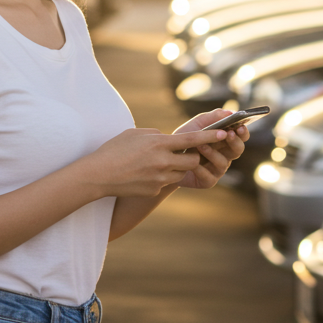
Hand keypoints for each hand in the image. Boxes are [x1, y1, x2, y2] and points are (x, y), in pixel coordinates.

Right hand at [86, 127, 229, 196]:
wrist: (98, 175)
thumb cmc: (114, 150)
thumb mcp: (135, 134)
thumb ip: (156, 135)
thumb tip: (168, 139)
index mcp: (159, 143)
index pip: (192, 140)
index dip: (211, 136)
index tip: (225, 132)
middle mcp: (163, 161)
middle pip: (192, 161)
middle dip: (192, 158)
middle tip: (184, 154)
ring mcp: (159, 177)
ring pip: (180, 173)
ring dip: (176, 168)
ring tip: (157, 164)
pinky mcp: (154, 189)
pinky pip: (165, 183)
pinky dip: (160, 178)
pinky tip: (143, 175)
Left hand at [173, 109, 249, 189]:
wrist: (166, 159)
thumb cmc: (184, 141)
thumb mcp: (196, 125)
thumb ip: (212, 117)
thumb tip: (230, 112)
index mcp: (225, 141)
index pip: (241, 137)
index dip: (243, 133)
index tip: (240, 127)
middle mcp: (225, 155)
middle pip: (238, 150)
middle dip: (234, 142)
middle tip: (228, 134)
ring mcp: (217, 169)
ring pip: (223, 162)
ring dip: (212, 153)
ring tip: (200, 145)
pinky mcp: (208, 181)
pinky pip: (209, 176)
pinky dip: (200, 168)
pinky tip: (192, 163)